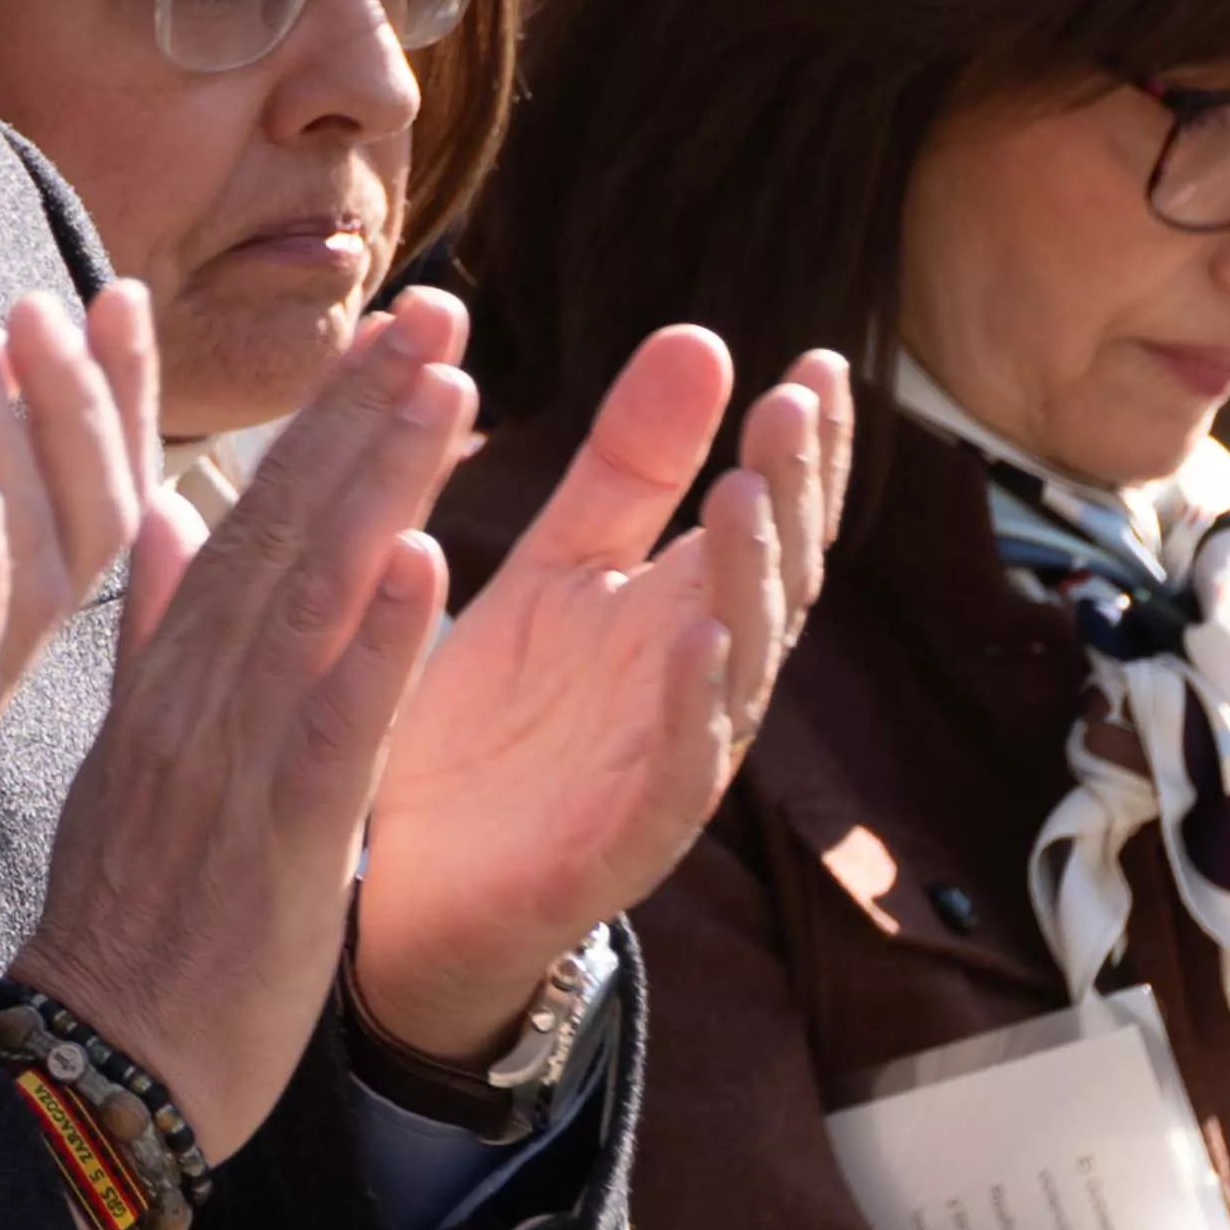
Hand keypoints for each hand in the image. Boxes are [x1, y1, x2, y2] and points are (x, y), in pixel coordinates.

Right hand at [19, 296, 475, 1160]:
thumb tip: (158, 516)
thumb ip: (150, 630)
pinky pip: (333, 726)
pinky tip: (428, 563)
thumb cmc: (132, 918)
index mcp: (169, 675)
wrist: (105, 1061)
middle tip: (439, 307)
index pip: (254, 516)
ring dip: (384, 484)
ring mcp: (233, 758)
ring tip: (451, 384)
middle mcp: (196, 694)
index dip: (324, 418)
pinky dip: (379, 643)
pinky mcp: (279, 837)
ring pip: (313, 597)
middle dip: (364, 410)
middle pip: (285, 526)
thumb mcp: (123, 753)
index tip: (390, 328)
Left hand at [345, 335, 848, 1064]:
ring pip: (738, 669)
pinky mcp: (620, 844)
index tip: (821, 362)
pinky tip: (700, 642)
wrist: (407, 891)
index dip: (803, 451)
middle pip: (771, 583)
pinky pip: (676, 775)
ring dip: (746, 582)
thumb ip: (629, 468)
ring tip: (742, 496)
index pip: (769, 522)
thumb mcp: (558, 571)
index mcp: (681, 615)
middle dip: (788, 496)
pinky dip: (696, 711)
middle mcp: (696, 688)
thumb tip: (703, 339)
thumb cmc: (495, 728)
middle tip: (791, 406)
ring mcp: (668, 767)